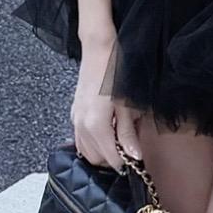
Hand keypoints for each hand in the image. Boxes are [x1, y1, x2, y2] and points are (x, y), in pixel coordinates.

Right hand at [72, 34, 140, 168]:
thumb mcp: (128, 105)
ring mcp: (75, 120)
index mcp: (96, 126)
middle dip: (113, 158)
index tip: (138, 159)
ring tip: (119, 139)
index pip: (111, 159)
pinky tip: (106, 132)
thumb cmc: (117, 73)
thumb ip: (128, 133)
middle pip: (97, 158)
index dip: (126, 162)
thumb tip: (134, 156)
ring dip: (102, 151)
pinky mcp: (74, 113)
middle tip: (130, 146)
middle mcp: (81, 127)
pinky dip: (92, 142)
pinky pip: (80, 139)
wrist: (98, 50)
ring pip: (86, 151)